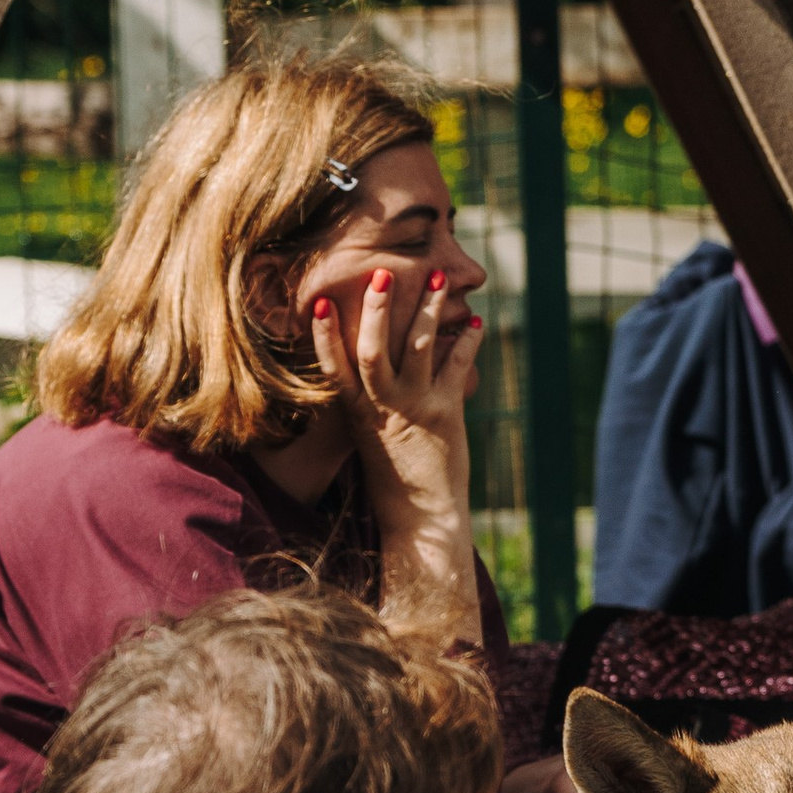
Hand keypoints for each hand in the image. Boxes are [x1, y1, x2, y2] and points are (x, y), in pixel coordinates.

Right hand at [312, 265, 481, 525]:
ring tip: (435, 277)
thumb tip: (368, 365)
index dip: (324, 335)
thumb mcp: (370, 437)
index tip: (318, 302)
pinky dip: (467, 342)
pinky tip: (475, 322)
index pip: (333, 368)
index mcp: (357, 414)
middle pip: (373, 351)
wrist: (421, 520)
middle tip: (382, 272)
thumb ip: (367, 402)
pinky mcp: (447, 414)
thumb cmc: (393, 479)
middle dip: (377, 310)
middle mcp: (383, 408)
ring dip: (427, 310)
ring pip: (418, 349)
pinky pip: (458, 368)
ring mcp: (416, 409)